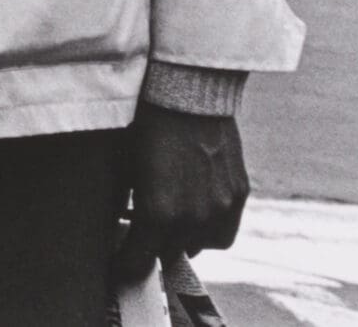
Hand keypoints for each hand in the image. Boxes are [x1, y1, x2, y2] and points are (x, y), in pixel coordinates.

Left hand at [114, 106, 249, 286]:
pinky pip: (224, 230)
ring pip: (199, 245)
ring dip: (182, 240)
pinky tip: (194, 213)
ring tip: (168, 223)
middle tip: (140, 235)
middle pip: (169, 254)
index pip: (140, 261)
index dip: (127, 263)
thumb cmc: (145, 126)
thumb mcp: (124, 167)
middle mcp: (194, 218)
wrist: (187, 94)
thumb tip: (122, 221)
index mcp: (159, 214)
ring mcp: (220, 208)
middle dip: (152, 247)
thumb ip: (126, 203)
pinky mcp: (238, 194)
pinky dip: (208, 228)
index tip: (119, 260)